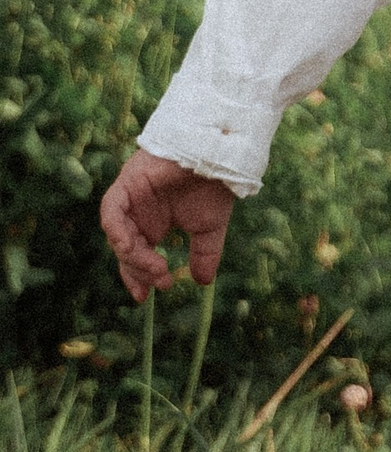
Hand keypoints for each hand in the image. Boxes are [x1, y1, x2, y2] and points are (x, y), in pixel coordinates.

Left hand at [99, 150, 235, 302]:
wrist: (219, 155)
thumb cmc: (215, 187)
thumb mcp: (209, 229)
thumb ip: (204, 254)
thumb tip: (203, 282)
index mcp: (154, 223)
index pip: (136, 255)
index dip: (138, 276)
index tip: (145, 296)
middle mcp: (138, 214)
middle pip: (125, 249)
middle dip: (137, 270)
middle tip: (157, 283)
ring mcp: (130, 199)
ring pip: (118, 234)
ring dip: (133, 255)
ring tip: (157, 268)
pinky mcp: (126, 184)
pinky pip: (111, 211)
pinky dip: (116, 230)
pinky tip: (130, 246)